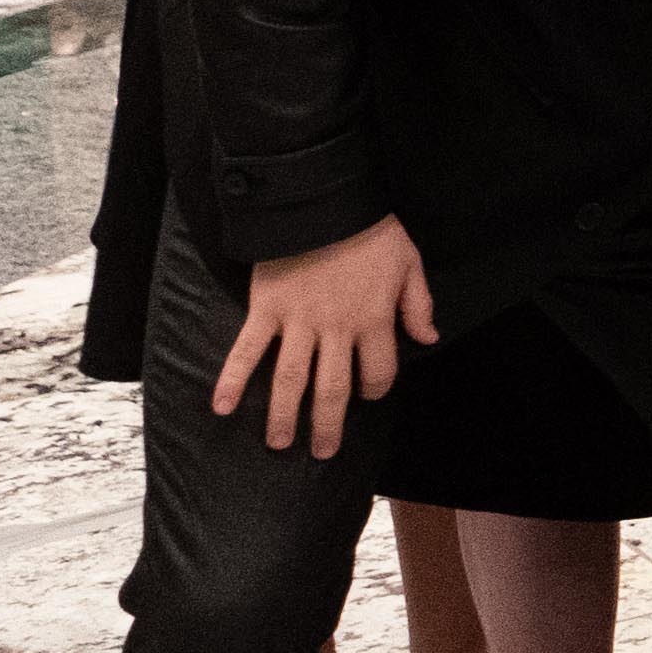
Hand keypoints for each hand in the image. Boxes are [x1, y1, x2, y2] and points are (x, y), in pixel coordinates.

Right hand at [209, 219, 434, 457]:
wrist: (320, 199)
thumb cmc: (368, 229)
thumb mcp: (409, 261)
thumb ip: (418, 304)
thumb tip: (429, 338)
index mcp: (373, 320)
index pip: (378, 374)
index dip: (376, 389)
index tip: (368, 395)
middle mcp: (335, 330)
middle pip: (333, 390)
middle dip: (328, 425)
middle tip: (322, 452)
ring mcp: (297, 322)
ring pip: (291, 380)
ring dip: (283, 415)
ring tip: (279, 443)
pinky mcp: (265, 309)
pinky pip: (247, 350)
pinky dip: (233, 379)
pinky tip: (222, 407)